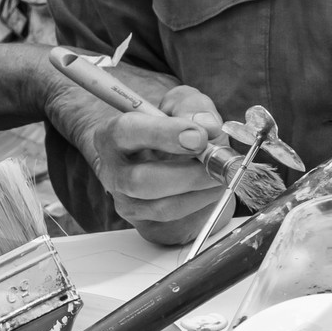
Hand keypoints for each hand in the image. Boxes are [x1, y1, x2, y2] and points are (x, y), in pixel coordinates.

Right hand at [89, 81, 229, 245]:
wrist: (174, 161)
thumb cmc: (174, 128)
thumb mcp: (181, 104)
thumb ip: (193, 107)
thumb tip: (207, 126)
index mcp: (113, 135)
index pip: (128, 132)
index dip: (164, 134)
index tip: (199, 137)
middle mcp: (113, 172)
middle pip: (140, 181)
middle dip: (187, 174)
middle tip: (216, 164)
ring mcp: (126, 203)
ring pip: (162, 207)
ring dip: (199, 192)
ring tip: (218, 176)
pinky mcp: (146, 226)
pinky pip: (176, 225)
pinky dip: (200, 207)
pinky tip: (210, 191)